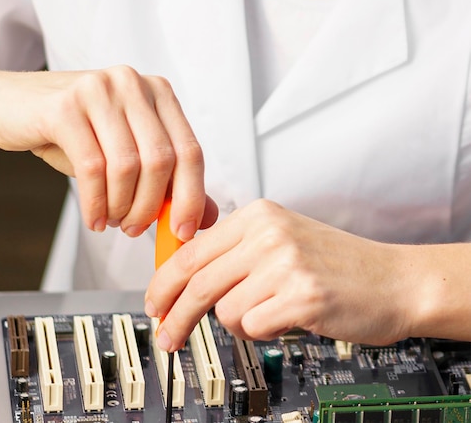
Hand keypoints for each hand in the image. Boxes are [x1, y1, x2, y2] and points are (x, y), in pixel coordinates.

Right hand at [0, 66, 216, 237]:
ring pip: (127, 167)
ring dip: (122, 207)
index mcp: (156, 91)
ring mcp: (99, 89)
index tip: (183, 232)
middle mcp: (132, 83)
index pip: (190, 150)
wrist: (9, 106)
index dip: (191, 197)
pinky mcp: (65, 106)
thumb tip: (204, 217)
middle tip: (135, 229)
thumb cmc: (73, 133)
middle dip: (151, 207)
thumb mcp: (125, 153)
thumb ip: (167, 180)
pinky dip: (96, 203)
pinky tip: (94, 217)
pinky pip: (92, 168)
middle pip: (161, 161)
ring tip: (112, 220)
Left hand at [145, 199, 415, 350]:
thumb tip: (183, 277)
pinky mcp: (301, 296)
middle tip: (167, 334)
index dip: (164, 281)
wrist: (394, 280)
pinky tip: (287, 319)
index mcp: (258, 215)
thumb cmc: (335, 263)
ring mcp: (284, 263)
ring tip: (267, 314)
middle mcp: (268, 233)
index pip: (192, 250)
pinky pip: (254, 326)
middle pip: (197, 281)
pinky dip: (263, 331)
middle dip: (175, 314)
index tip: (154, 302)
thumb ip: (234, 251)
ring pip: (224, 310)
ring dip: (238, 323)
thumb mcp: (280, 238)